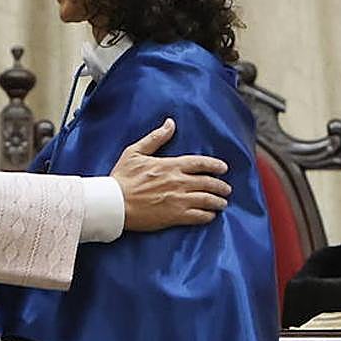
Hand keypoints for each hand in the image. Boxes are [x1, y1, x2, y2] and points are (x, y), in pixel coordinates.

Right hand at [111, 118, 231, 230]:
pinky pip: (198, 216)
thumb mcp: (135, 152)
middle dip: (221, 186)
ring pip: (207, 200)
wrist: (114, 203)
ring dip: (218, 201)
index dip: (215, 165)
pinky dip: (207, 216)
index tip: (223, 168)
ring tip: (222, 203)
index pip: (200, 163)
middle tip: (226, 189)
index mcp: (170, 165)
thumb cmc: (122, 178)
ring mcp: (178, 200)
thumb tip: (170, 124)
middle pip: (208, 183)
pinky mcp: (175, 216)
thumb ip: (155, 138)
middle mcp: (178, 182)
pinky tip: (210, 216)